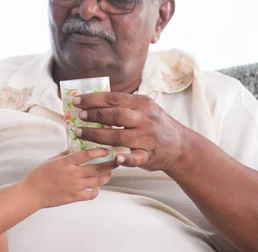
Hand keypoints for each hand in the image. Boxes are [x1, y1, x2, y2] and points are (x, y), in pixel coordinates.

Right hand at [23, 148, 116, 208]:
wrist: (33, 193)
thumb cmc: (40, 174)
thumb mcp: (52, 160)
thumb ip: (66, 154)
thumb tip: (76, 148)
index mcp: (66, 162)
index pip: (87, 155)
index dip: (99, 151)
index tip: (107, 150)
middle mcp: (73, 174)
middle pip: (97, 168)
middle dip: (110, 164)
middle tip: (117, 160)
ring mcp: (75, 186)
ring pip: (97, 181)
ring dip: (106, 176)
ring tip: (109, 173)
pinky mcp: (75, 197)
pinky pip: (91, 194)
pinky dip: (96, 191)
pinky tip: (96, 187)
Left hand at [72, 92, 187, 172]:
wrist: (180, 146)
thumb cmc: (154, 124)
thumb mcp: (144, 109)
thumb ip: (123, 106)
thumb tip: (92, 102)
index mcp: (142, 104)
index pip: (114, 98)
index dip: (93, 99)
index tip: (76, 101)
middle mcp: (145, 119)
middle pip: (115, 115)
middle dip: (94, 115)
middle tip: (78, 116)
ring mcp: (147, 138)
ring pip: (119, 137)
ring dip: (97, 135)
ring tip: (80, 133)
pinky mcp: (149, 155)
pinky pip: (136, 158)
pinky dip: (125, 159)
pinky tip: (114, 158)